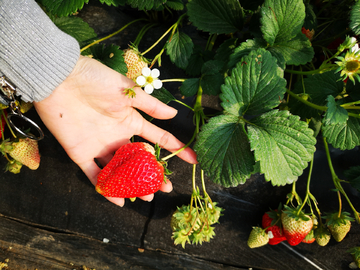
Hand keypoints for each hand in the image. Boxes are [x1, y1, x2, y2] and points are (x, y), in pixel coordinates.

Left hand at [34, 56, 196, 205]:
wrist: (59, 79)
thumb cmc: (95, 79)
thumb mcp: (127, 90)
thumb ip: (150, 105)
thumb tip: (175, 114)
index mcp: (131, 121)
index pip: (159, 138)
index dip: (176, 148)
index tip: (193, 160)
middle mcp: (118, 136)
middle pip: (140, 159)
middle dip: (153, 174)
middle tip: (165, 188)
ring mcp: (100, 145)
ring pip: (120, 170)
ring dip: (132, 184)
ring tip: (145, 196)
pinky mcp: (81, 152)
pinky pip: (93, 174)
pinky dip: (104, 187)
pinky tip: (118, 199)